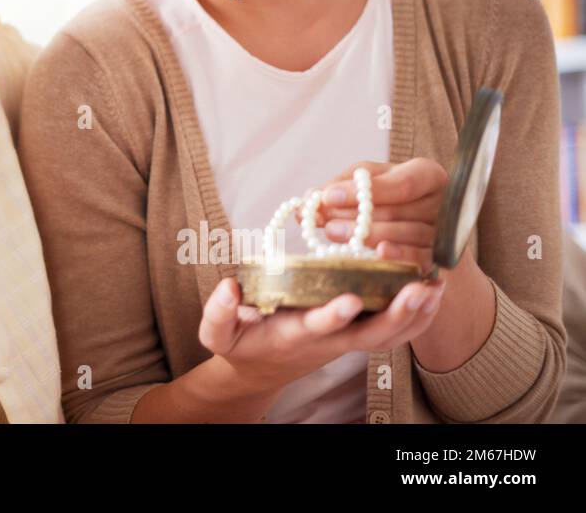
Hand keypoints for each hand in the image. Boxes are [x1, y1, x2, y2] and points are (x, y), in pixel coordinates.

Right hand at [199, 274, 445, 397]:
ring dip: (416, 314)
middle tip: (419, 289)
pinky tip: (434, 291)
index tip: (349, 300)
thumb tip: (227, 286)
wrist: (260, 368)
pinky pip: (394, 331)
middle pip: (370, 335)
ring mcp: (345, 341)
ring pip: (389, 335)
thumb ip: (218, 313)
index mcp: (292, 336)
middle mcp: (326, 341)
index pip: (316, 328)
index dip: (333, 316)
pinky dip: (418, 316)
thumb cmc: (240, 344)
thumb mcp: (217, 333)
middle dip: (397, 314)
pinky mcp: (355, 335)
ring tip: (437, 285)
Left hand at [318, 158, 445, 272]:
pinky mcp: (443, 259)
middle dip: (356, 216)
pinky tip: (376, 254)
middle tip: (323, 221)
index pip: (401, 182)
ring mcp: (445, 232)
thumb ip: (342, 187)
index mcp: (427, 175)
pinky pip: (421, 258)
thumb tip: (310, 197)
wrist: (424, 236)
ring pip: (407, 233)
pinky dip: (398, 255)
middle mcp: (442, 202)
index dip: (363, 190)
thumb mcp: (369, 185)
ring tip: (332, 234)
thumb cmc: (391, 201)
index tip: (328, 196)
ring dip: (367, 236)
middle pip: (398, 210)